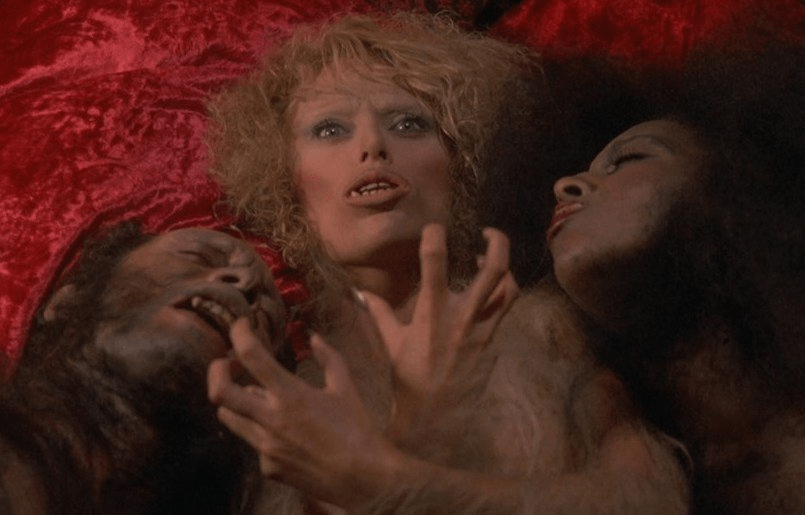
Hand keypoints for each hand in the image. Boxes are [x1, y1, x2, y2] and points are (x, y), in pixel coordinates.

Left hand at [207, 319, 397, 508]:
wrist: (363, 477)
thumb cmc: (358, 429)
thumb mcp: (346, 386)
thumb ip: (329, 357)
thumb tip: (314, 338)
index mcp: (290, 395)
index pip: (251, 355)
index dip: (240, 333)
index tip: (241, 326)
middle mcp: (271, 420)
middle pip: (219, 392)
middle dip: (215, 371)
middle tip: (224, 362)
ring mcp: (266, 447)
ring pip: (229, 417)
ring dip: (234, 400)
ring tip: (251, 393)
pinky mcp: (269, 467)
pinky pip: (253, 442)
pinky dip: (260, 430)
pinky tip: (281, 429)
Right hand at [362, 224, 518, 435]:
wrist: (433, 416)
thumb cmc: (408, 378)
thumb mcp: (390, 343)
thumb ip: (378, 313)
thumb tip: (359, 293)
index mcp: (431, 312)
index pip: (435, 262)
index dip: (435, 236)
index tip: (434, 229)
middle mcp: (462, 317)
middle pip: (494, 269)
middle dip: (498, 242)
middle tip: (488, 231)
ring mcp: (482, 330)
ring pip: (508, 289)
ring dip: (504, 268)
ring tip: (488, 259)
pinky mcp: (493, 342)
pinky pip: (505, 311)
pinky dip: (501, 294)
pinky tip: (487, 293)